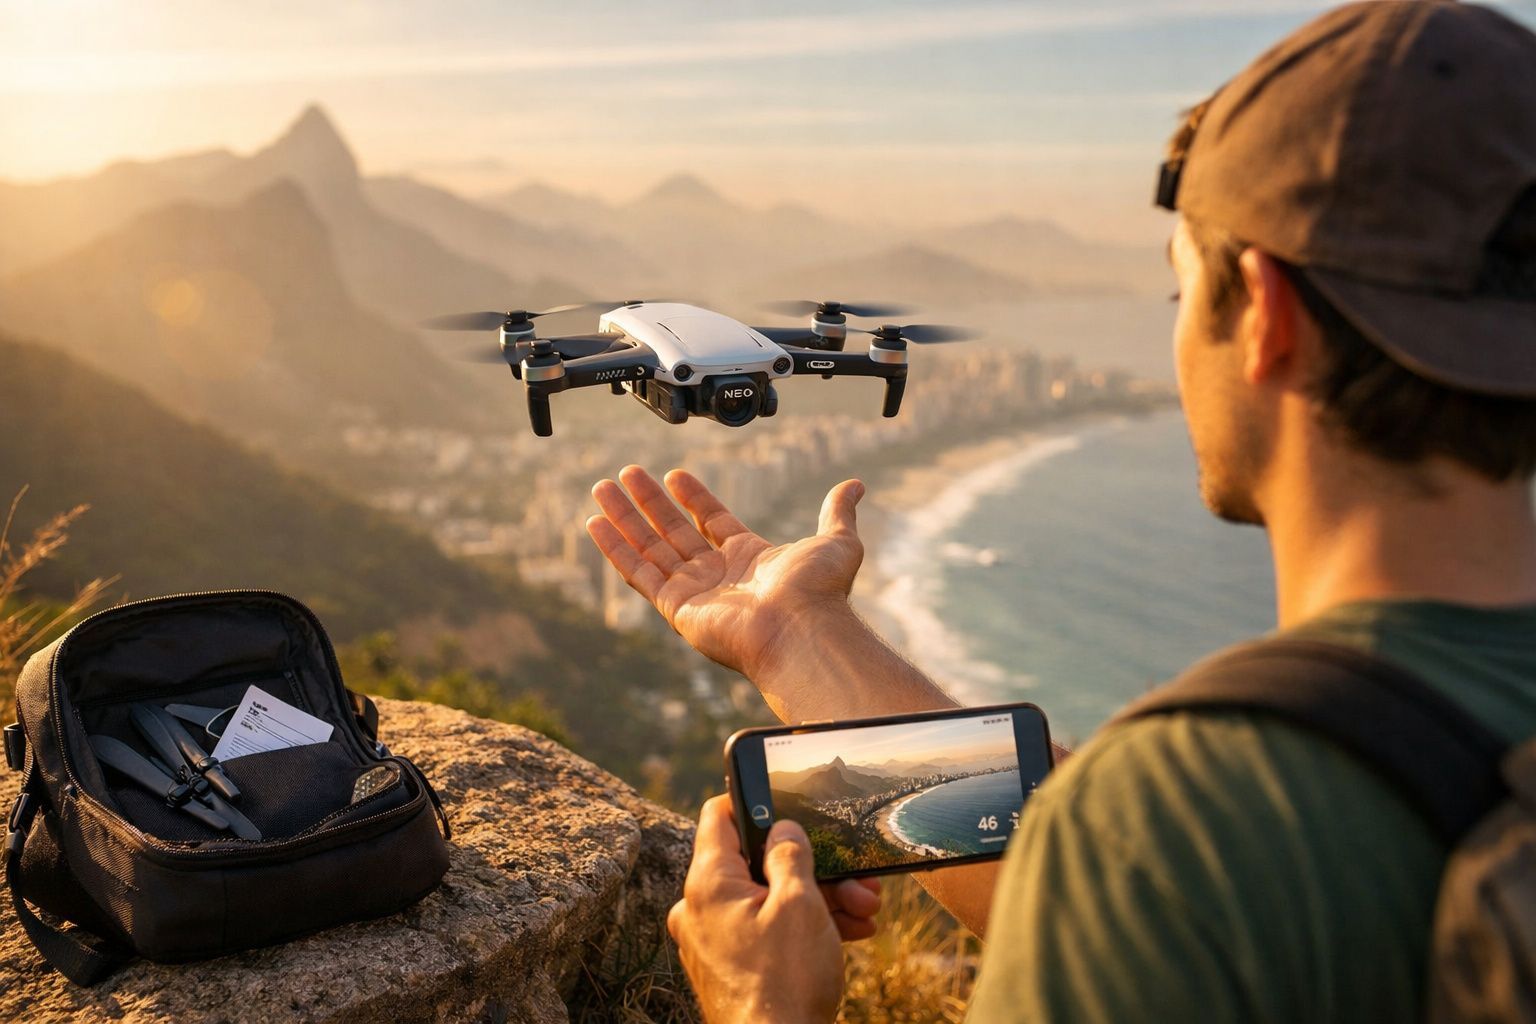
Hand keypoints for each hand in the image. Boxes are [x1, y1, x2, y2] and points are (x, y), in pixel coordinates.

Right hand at [587, 466, 865, 683]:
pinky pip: (638, 573)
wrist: (802, 629)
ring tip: (603, 487)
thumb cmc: (820, 593)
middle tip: (627, 474)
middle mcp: (718, 576)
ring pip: (650, 547)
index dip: (694, 497)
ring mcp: (694, 592)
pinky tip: (596, 524)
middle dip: (649, 503)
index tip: (673, 474)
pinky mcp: (676, 608)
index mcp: (750, 559)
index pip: (713, 522)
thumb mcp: (836, 540)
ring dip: (626, 517)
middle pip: (674, 532)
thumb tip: (855, 485)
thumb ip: (837, 512)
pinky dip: (616, 549)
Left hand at [669, 796, 879, 1023]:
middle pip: (756, 864)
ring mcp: (712, 940)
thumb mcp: (800, 904)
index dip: (753, 801)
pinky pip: (765, 930)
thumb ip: (791, 853)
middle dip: (812, 868)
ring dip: (819, 900)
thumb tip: (783, 828)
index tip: (787, 800)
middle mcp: (700, 909)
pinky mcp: (730, 966)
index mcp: (708, 884)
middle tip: (856, 879)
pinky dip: (802, 927)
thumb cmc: (786, 982)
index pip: (718, 816)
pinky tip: (849, 931)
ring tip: (864, 910)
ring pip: (767, 899)